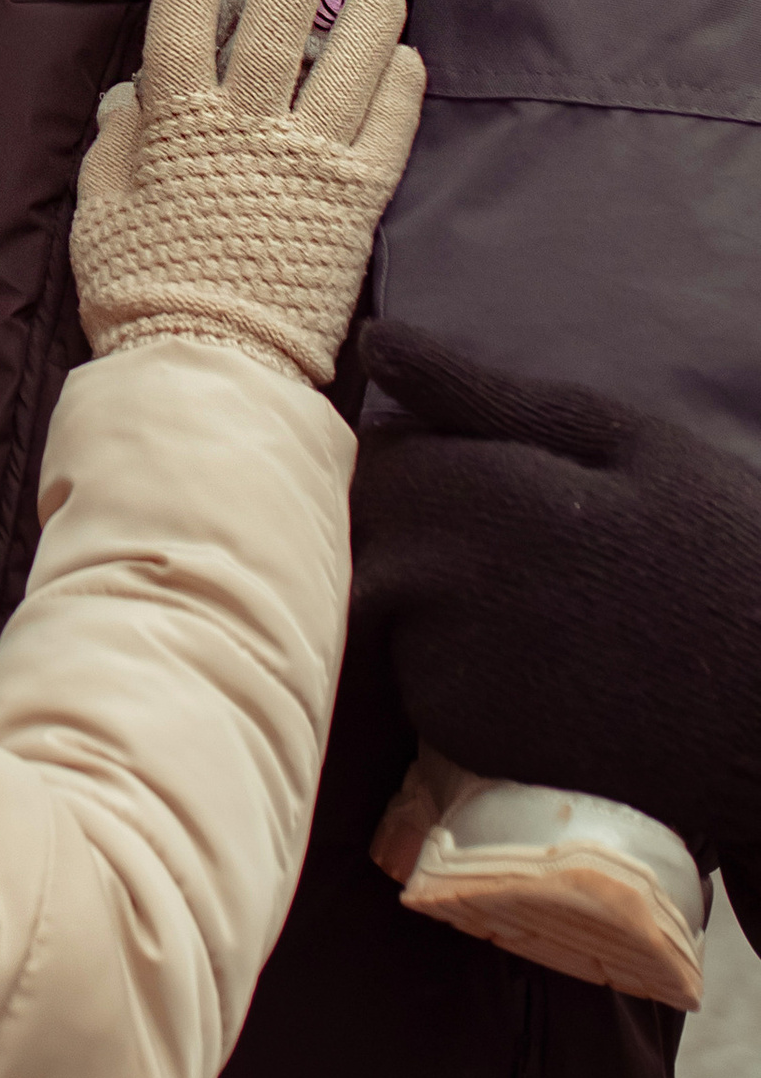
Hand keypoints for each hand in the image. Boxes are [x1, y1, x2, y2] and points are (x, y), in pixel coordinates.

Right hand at [71, 0, 422, 386]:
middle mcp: (250, 130)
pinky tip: (407, 60)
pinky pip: (389, 130)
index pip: (183, 28)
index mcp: (180, 128)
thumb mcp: (102, 215)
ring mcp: (310, 162)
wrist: (210, 366)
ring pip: (348, 67)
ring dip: (367, 19)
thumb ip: (115, 148)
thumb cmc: (142, 292)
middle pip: (277, 28)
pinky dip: (401, 90)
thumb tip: (128, 96)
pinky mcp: (358, 202)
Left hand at [353, 324, 760, 893]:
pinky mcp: (449, 735)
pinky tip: (540, 659)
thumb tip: (377, 343)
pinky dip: (454, 657)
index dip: (428, 459)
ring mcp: (430, 666)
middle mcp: (424, 582)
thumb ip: (480, 394)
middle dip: (415, 523)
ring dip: (428, 590)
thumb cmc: (717, 557)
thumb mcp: (622, 444)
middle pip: (360, 528)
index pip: (371, 455)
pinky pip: (415, 668)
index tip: (493, 474)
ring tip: (540, 603)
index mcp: (461, 492)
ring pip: (380, 597)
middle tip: (524, 544)